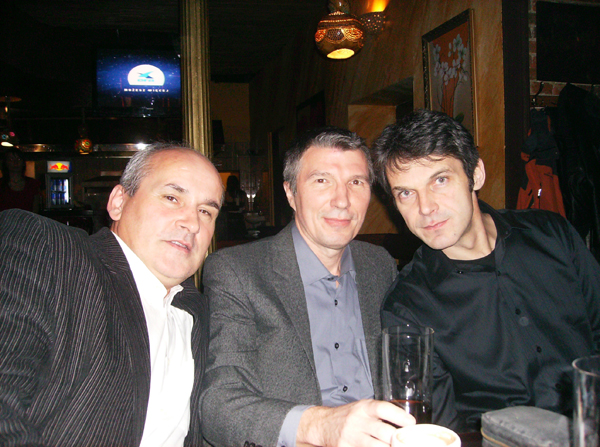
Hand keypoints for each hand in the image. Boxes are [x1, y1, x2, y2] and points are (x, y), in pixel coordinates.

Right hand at [296, 399, 415, 446]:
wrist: (323, 424)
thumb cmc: (349, 416)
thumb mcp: (363, 408)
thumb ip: (381, 414)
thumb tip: (406, 425)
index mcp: (364, 408)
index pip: (384, 408)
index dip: (399, 416)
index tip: (411, 423)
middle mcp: (358, 420)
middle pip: (384, 432)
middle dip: (397, 439)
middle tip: (404, 442)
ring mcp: (351, 436)